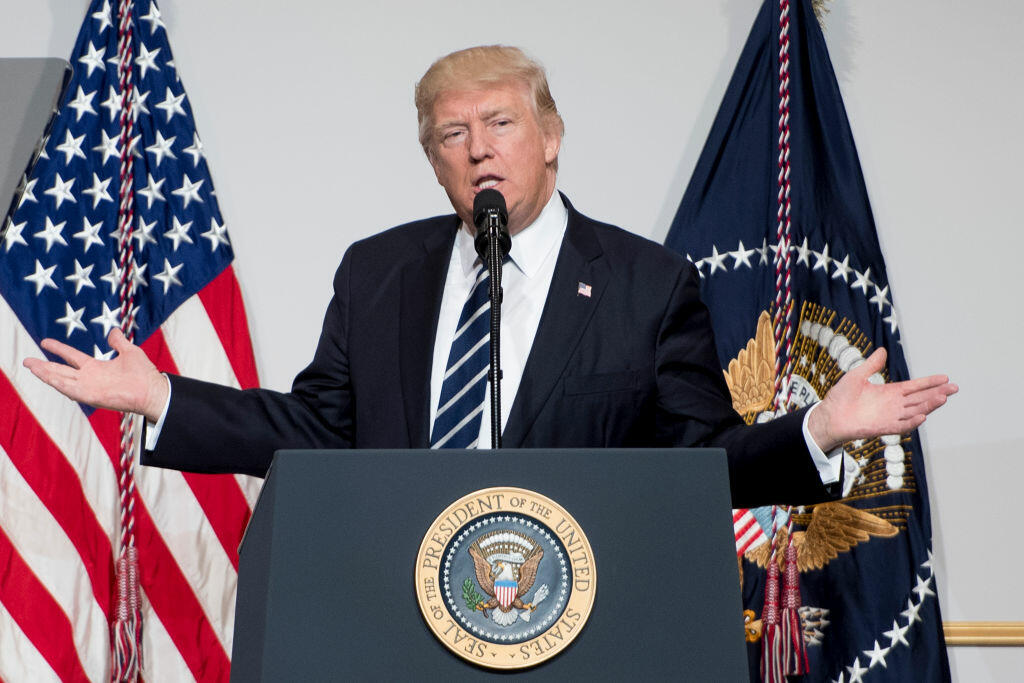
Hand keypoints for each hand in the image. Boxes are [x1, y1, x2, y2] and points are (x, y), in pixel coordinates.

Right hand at [23, 329, 167, 421]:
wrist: (152, 390)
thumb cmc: (144, 374)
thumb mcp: (129, 352)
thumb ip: (118, 342)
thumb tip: (114, 331)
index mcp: (96, 368)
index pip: (71, 356)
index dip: (58, 349)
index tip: (45, 341)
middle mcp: (89, 378)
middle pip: (61, 370)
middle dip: (43, 366)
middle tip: (26, 361)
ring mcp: (89, 387)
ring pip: (61, 380)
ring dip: (45, 374)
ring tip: (31, 366)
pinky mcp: (91, 396)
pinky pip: (71, 389)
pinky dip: (58, 383)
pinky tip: (47, 376)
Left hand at [807, 348, 957, 451]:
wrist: (830, 415)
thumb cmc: (841, 397)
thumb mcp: (857, 376)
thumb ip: (871, 365)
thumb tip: (882, 350)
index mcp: (890, 392)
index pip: (915, 387)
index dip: (929, 382)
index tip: (945, 378)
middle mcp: (894, 405)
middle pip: (920, 398)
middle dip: (937, 393)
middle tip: (954, 388)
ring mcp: (890, 416)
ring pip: (915, 411)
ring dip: (929, 406)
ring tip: (942, 398)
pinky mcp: (883, 427)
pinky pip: (901, 426)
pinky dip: (911, 422)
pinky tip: (922, 416)